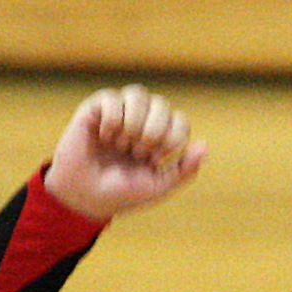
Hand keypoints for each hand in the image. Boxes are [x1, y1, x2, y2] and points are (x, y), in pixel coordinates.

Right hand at [44, 84, 206, 222]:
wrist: (86, 197)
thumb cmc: (123, 193)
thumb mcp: (159, 186)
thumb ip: (184, 169)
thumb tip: (204, 146)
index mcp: (160, 137)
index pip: (179, 120)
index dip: (172, 137)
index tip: (156, 159)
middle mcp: (142, 120)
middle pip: (161, 104)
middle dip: (154, 130)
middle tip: (139, 152)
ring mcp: (120, 112)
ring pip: (138, 93)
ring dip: (134, 122)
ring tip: (123, 143)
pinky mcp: (96, 108)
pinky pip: (112, 97)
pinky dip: (112, 120)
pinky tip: (104, 137)